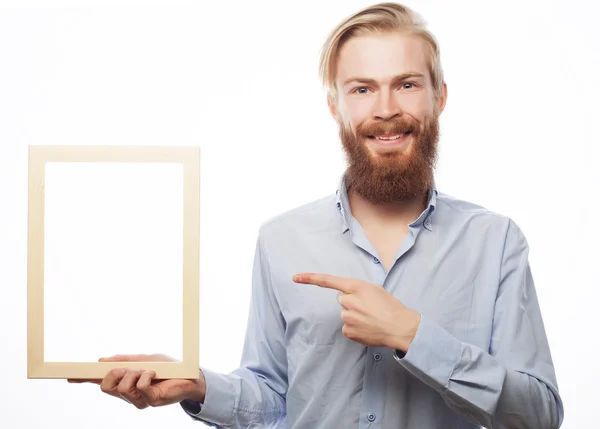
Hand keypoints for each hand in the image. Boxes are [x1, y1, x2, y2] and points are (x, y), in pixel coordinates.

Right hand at [67, 354, 205, 408]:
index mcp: (124, 383)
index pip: (100, 382)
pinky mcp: (150, 402)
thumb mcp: (143, 359)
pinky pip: (139, 387)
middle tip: (128, 368)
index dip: (84, 380)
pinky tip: (154, 375)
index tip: (68, 376)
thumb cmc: (167, 368)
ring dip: (134, 373)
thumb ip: (124, 360)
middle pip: (105, 387)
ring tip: (148, 372)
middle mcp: (127, 394)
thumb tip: (101, 360)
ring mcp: (138, 400)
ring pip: (122, 387)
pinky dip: (146, 376)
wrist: (189, 375)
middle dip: (114, 373)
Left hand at [293, 273, 420, 351]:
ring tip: (371, 318)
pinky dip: (356, 328)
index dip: (310, 278)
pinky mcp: (348, 331)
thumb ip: (357, 289)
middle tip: (369, 308)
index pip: (328, 281)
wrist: (400, 327)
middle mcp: (348, 300)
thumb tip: (345, 296)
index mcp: (356, 286)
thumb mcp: (375, 289)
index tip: (295, 277)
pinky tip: (368, 328)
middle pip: (341, 300)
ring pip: (345, 314)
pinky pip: (347, 328)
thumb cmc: (390, 307)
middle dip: (352, 303)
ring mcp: (347, 317)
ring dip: (355, 316)